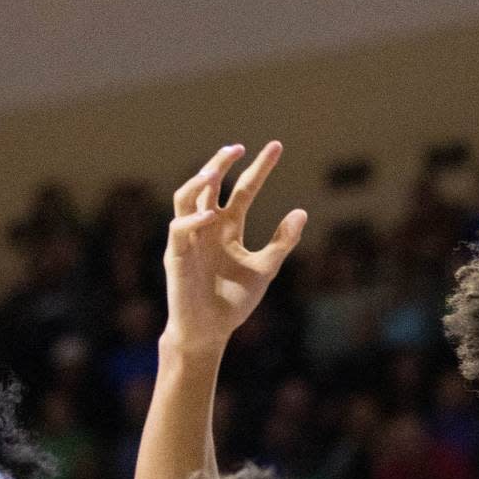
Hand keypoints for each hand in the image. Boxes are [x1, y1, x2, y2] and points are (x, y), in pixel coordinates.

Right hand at [163, 141, 306, 351]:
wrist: (210, 331)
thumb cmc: (234, 301)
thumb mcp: (265, 268)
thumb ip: (282, 242)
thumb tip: (302, 211)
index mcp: (228, 228)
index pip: (243, 190)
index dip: (259, 169)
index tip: (276, 147)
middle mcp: (207, 227)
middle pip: (210, 184)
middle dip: (221, 163)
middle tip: (238, 148)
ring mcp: (189, 239)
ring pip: (186, 197)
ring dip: (199, 182)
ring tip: (216, 170)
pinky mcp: (176, 256)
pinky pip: (180, 230)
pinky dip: (193, 220)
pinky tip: (211, 215)